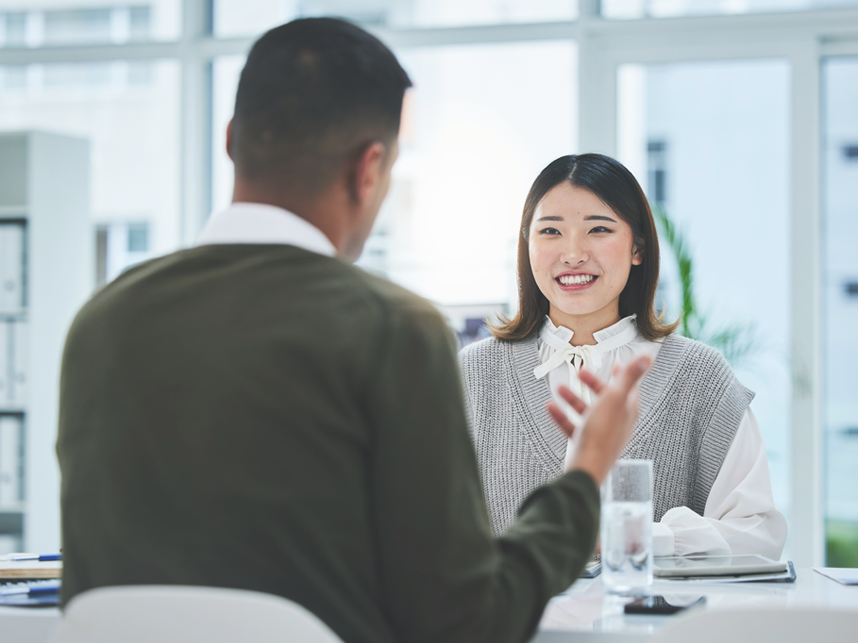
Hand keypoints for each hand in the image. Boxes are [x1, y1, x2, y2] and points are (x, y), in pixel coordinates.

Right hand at [546, 355, 650, 485]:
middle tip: (581, 372)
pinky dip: (562, 415)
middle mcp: (616, 422)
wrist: (587, 466)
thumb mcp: (615, 398)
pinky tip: (551, 407)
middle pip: (605, 398)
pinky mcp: (585, 443)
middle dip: (593, 384)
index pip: (629, 388)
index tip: (616, 365)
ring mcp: (600, 433)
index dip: (623, 375)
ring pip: (587, 411)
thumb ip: (629, 377)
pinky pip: (572, 425)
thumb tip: (647, 357)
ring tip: (560, 388)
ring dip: (573, 398)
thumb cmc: (602, 433)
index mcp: (626, 410)